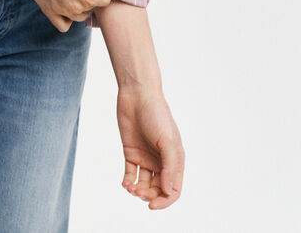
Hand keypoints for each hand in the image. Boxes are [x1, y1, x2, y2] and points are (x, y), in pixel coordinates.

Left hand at [117, 88, 184, 209]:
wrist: (137, 95)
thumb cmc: (156, 114)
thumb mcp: (167, 140)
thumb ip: (170, 166)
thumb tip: (168, 191)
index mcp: (174, 160)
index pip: (173, 189)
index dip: (165, 201)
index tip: (152, 205)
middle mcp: (161, 161)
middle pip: (158, 189)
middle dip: (149, 196)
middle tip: (139, 193)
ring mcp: (146, 157)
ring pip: (144, 184)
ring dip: (138, 191)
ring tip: (131, 188)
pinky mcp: (131, 152)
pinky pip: (130, 173)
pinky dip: (128, 182)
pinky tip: (125, 183)